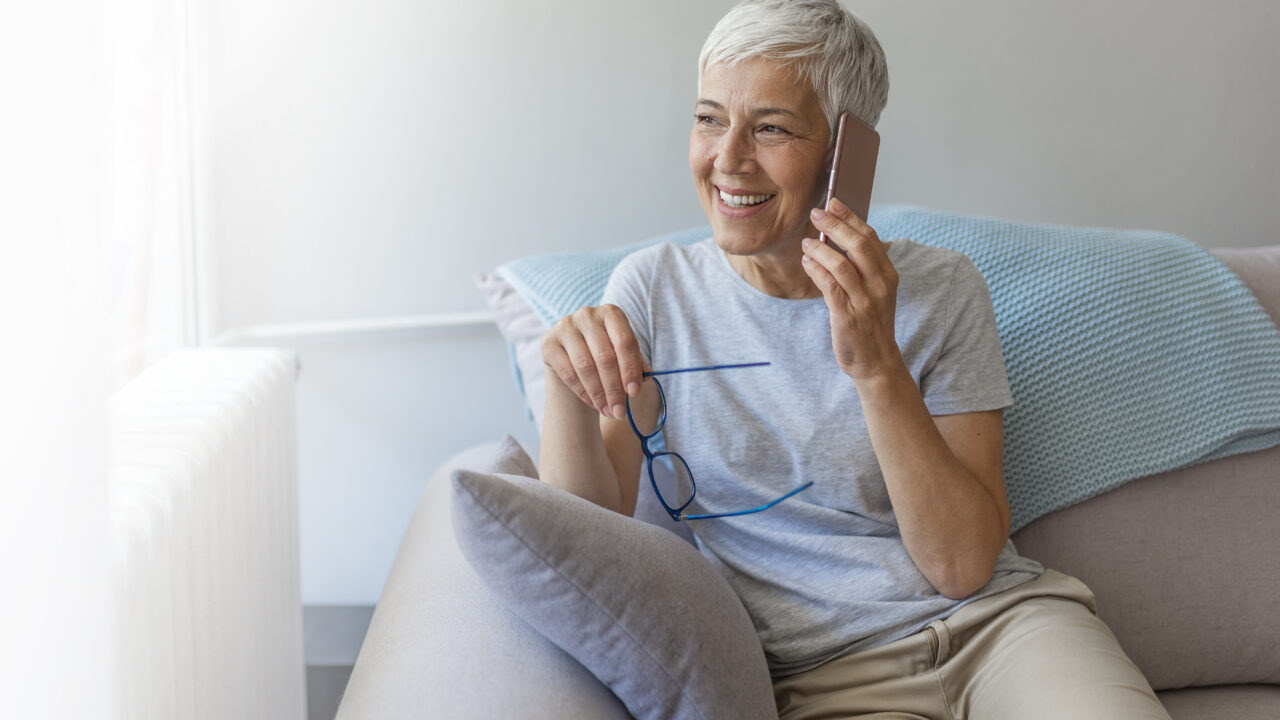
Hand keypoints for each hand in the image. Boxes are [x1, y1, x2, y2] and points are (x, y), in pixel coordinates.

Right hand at [541, 304, 648, 418]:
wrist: (573, 355)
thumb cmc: (606, 353)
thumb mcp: (624, 355)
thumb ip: (636, 363)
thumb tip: (646, 377)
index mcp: (611, 313)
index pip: (624, 342)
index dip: (630, 369)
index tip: (634, 393)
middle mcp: (587, 315)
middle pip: (605, 357)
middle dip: (614, 389)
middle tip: (620, 412)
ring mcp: (565, 326)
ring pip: (585, 367)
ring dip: (599, 394)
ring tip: (608, 412)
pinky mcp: (549, 342)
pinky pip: (568, 373)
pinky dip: (583, 393)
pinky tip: (593, 404)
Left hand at [801, 197, 902, 382]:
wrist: (876, 361)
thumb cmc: (870, 323)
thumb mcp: (875, 291)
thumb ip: (861, 266)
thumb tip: (837, 236)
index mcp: (888, 275)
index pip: (870, 237)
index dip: (851, 217)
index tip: (833, 202)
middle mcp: (880, 285)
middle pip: (858, 245)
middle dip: (835, 225)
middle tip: (816, 213)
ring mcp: (865, 301)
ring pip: (841, 264)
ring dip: (820, 249)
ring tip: (806, 242)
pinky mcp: (848, 316)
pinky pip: (830, 286)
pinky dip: (816, 270)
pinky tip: (807, 262)